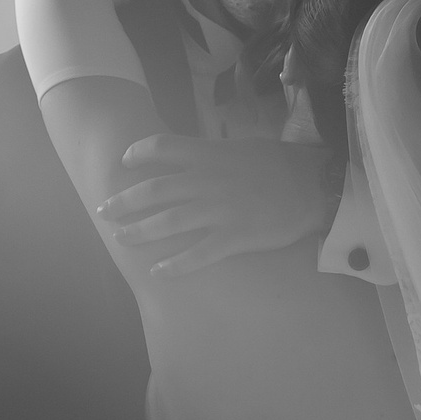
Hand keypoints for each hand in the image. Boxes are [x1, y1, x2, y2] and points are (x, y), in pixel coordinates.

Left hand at [97, 135, 336, 274]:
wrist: (315, 187)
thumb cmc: (281, 165)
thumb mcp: (242, 147)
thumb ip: (212, 154)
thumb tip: (190, 159)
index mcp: (209, 155)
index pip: (161, 147)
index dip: (138, 154)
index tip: (126, 164)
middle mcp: (207, 182)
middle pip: (153, 190)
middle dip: (123, 202)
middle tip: (105, 211)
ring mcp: (218, 212)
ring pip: (167, 223)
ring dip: (138, 232)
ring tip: (122, 238)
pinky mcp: (233, 239)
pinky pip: (196, 255)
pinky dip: (174, 265)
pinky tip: (157, 272)